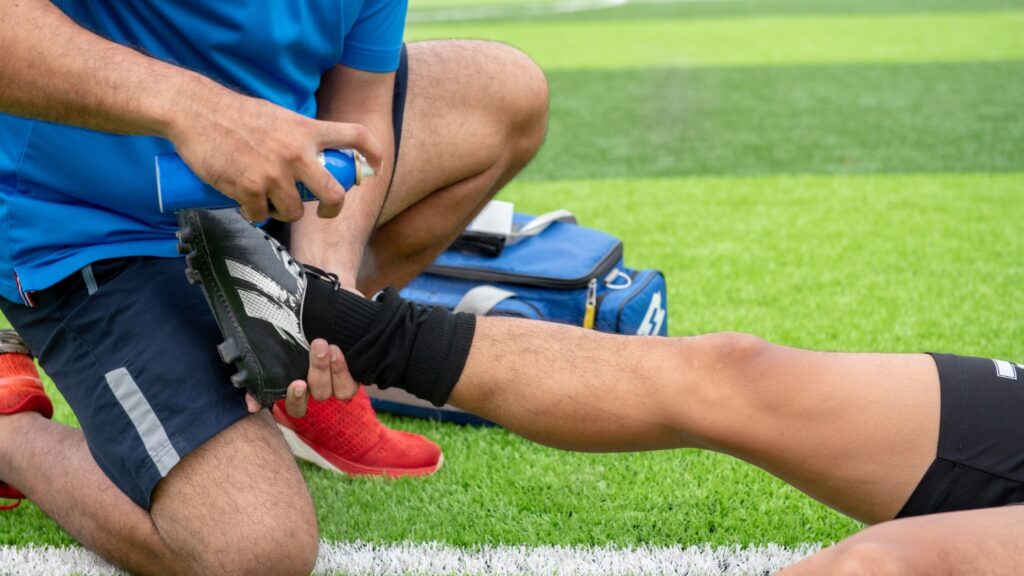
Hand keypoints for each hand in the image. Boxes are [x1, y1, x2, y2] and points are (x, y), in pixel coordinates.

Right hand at [168, 88, 382, 222]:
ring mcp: (274, 174)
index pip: (356, 136)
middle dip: (333, 209)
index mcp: (307, 130)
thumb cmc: (236, 114)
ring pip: (295, 212)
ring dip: (285, 212)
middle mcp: (297, 154)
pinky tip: (248, 205)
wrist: (197, 112)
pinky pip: (261, 215)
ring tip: (271, 201)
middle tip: (325, 211)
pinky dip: (255, 213)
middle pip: (334, 194)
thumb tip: (315, 159)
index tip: (376, 167)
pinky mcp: (249, 189)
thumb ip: (299, 136)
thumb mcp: (279, 117)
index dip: (374, 153)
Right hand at [244, 338, 359, 415]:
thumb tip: (252, 407)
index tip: (297, 384)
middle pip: (320, 393)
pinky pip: (350, 384)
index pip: (296, 408)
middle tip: (317, 345)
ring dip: (333, 368)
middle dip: (319, 370)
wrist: (317, 324)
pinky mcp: (350, 380)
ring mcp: (336, 387)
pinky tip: (336, 351)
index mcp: (298, 394)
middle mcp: (318, 393)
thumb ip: (258, 385)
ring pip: (338, 391)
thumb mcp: (274, 358)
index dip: (296, 399)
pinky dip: (344, 369)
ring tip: (328, 346)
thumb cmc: (293, 344)